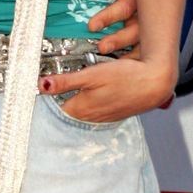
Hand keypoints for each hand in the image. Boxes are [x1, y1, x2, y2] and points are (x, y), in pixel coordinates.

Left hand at [40, 55, 176, 123]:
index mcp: (80, 109)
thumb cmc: (127, 78)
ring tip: (71, 86)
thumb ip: (65, 81)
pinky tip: (93, 92)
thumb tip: (41, 85)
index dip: (44, 98)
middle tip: (52, 84)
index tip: (37, 88)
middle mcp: (89, 118)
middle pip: (65, 110)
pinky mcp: (112, 115)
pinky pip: (93, 111)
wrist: (155, 84)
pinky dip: (89, 102)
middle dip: (58, 98)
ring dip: (73, 100)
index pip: (52, 109)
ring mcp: (102, 118)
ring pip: (79, 111)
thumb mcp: (92, 74)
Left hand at [85, 0, 139, 53]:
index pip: (125, 7)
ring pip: (139, 39)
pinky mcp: (138, 28)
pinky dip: (130, 56)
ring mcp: (141, 19)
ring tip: (108, 55)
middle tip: (103, 46)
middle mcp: (143, 9)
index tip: (92, 25)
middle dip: (119, 40)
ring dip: (124, 49)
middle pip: (136, 28)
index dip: (109, 17)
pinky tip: (120, 65)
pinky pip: (138, 44)